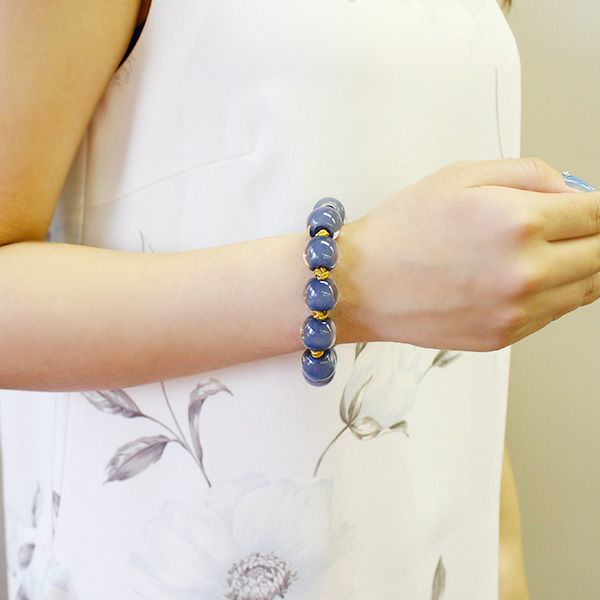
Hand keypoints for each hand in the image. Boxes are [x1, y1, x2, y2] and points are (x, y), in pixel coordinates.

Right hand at [336, 157, 598, 350]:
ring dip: (580, 266)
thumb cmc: (400, 232)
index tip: (588, 207)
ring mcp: (516, 312)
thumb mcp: (461, 175)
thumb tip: (571, 191)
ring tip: (550, 251)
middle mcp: (524, 272)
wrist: (360, 284)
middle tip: (573, 226)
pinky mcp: (503, 336)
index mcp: (517, 222)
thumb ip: (529, 173)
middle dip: (593, 235)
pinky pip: (554, 314)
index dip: (595, 206)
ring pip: (586, 289)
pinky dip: (553, 293)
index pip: (598, 213)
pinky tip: (524, 277)